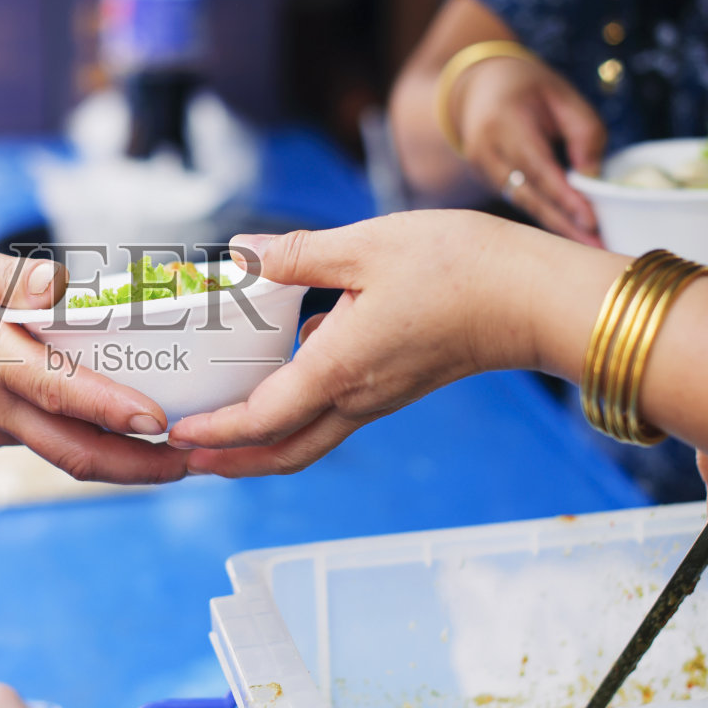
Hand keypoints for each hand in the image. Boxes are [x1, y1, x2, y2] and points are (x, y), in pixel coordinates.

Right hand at [0, 239, 186, 484]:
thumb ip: (9, 278)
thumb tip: (62, 285)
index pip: (55, 390)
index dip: (108, 408)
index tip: (156, 421)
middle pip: (73, 452)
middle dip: (138, 467)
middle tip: (195, 462)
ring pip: (64, 453)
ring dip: (122, 459)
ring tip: (180, 450)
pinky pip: (47, 440)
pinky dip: (90, 440)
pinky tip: (126, 426)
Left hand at [169, 213, 530, 474]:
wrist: (533, 296)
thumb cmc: (459, 267)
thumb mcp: (367, 246)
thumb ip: (298, 254)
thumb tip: (241, 251)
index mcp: (339, 368)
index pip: (261, 419)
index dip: (213, 432)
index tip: (174, 432)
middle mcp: (357, 397)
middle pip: (282, 452)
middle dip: (229, 461)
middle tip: (184, 455)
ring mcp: (378, 397)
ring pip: (308, 437)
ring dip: (259, 443)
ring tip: (219, 427)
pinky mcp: (395, 385)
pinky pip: (333, 413)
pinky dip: (294, 413)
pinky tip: (279, 373)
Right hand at [452, 54, 604, 244]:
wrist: (479, 88)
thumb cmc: (527, 88)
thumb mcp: (562, 95)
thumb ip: (583, 131)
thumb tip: (593, 177)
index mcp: (503, 122)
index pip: (538, 167)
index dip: (564, 197)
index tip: (591, 221)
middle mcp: (485, 150)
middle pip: (528, 195)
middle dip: (563, 223)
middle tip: (596, 247)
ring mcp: (480, 168)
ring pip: (522, 203)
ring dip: (556, 225)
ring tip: (590, 245)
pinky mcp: (485, 180)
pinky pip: (519, 201)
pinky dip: (545, 215)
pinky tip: (570, 231)